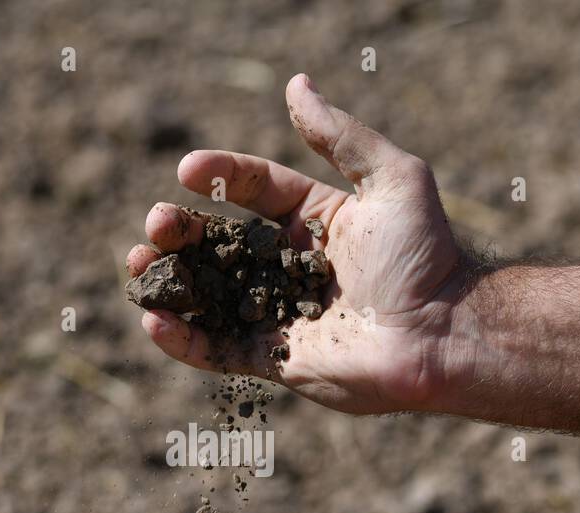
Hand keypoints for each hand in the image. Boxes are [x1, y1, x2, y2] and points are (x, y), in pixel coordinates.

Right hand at [126, 73, 470, 414]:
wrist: (442, 335)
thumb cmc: (424, 256)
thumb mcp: (392, 178)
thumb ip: (340, 135)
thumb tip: (296, 85)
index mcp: (316, 221)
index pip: (256, 189)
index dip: (221, 176)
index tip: (187, 170)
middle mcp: (292, 266)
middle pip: (220, 243)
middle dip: (181, 232)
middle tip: (155, 224)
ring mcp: (281, 314)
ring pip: (210, 295)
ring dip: (168, 282)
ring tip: (137, 268)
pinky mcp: (276, 360)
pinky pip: (218, 350)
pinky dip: (182, 340)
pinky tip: (153, 321)